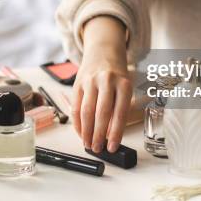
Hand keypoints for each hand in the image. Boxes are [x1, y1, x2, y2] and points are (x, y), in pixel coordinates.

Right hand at [73, 16, 132, 153]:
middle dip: (98, 135)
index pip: (119, 113)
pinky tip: (80, 132)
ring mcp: (90, 81)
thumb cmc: (117, 75)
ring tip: (88, 144)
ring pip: (86, 111)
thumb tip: (109, 135)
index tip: (112, 147)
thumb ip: (118, 109)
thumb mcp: (124, 88)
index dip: (115, 133)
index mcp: (123, 83)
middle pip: (101, 113)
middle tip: (97, 149)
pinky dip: (77, 122)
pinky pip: (76, 106)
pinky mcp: (78, 83)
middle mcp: (107, 81)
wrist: (103, 51)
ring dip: (86, 131)